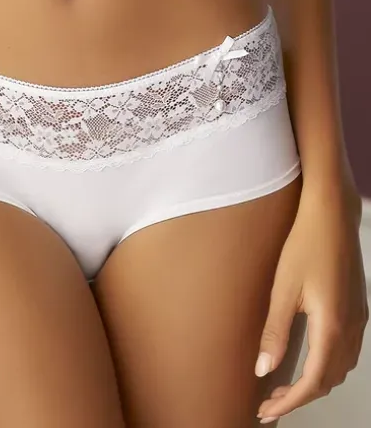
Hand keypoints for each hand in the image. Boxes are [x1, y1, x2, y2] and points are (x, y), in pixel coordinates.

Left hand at [255, 181, 367, 423]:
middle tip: (269, 401)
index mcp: (332, 326)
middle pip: (329, 380)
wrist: (331, 214)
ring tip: (284, 384)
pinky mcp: (358, 307)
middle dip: (300, 396)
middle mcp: (351, 327)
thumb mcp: (282, 288)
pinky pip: (348, 350)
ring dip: (316, 382)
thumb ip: (275, 332)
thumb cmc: (305, 244)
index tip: (267, 412)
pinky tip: (309, 358)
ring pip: (341, 367)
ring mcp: (358, 317)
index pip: (313, 382)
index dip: (290, 402)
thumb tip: (263, 370)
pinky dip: (329, 364)